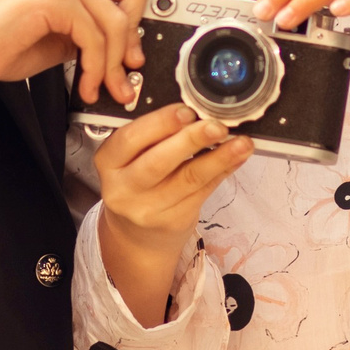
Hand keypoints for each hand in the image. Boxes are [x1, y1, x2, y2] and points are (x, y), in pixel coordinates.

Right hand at [0, 0, 174, 104]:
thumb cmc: (14, 41)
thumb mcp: (69, 30)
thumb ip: (100, 24)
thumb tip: (136, 43)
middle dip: (139, 28)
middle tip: (131, 60)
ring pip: (117, 19)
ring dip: (115, 63)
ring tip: (106, 85)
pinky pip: (95, 36)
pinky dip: (96, 68)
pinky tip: (87, 85)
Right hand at [95, 103, 249, 326]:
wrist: (138, 238)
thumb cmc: (138, 184)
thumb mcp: (131, 160)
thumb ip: (155, 136)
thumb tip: (197, 111)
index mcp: (109, 162)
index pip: (130, 139)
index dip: (159, 124)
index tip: (186, 111)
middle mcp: (124, 188)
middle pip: (158, 162)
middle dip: (191, 140)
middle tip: (217, 125)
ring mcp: (149, 209)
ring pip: (188, 178)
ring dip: (219, 158)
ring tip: (241, 142)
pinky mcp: (174, 220)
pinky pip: (203, 191)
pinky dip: (223, 171)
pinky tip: (237, 157)